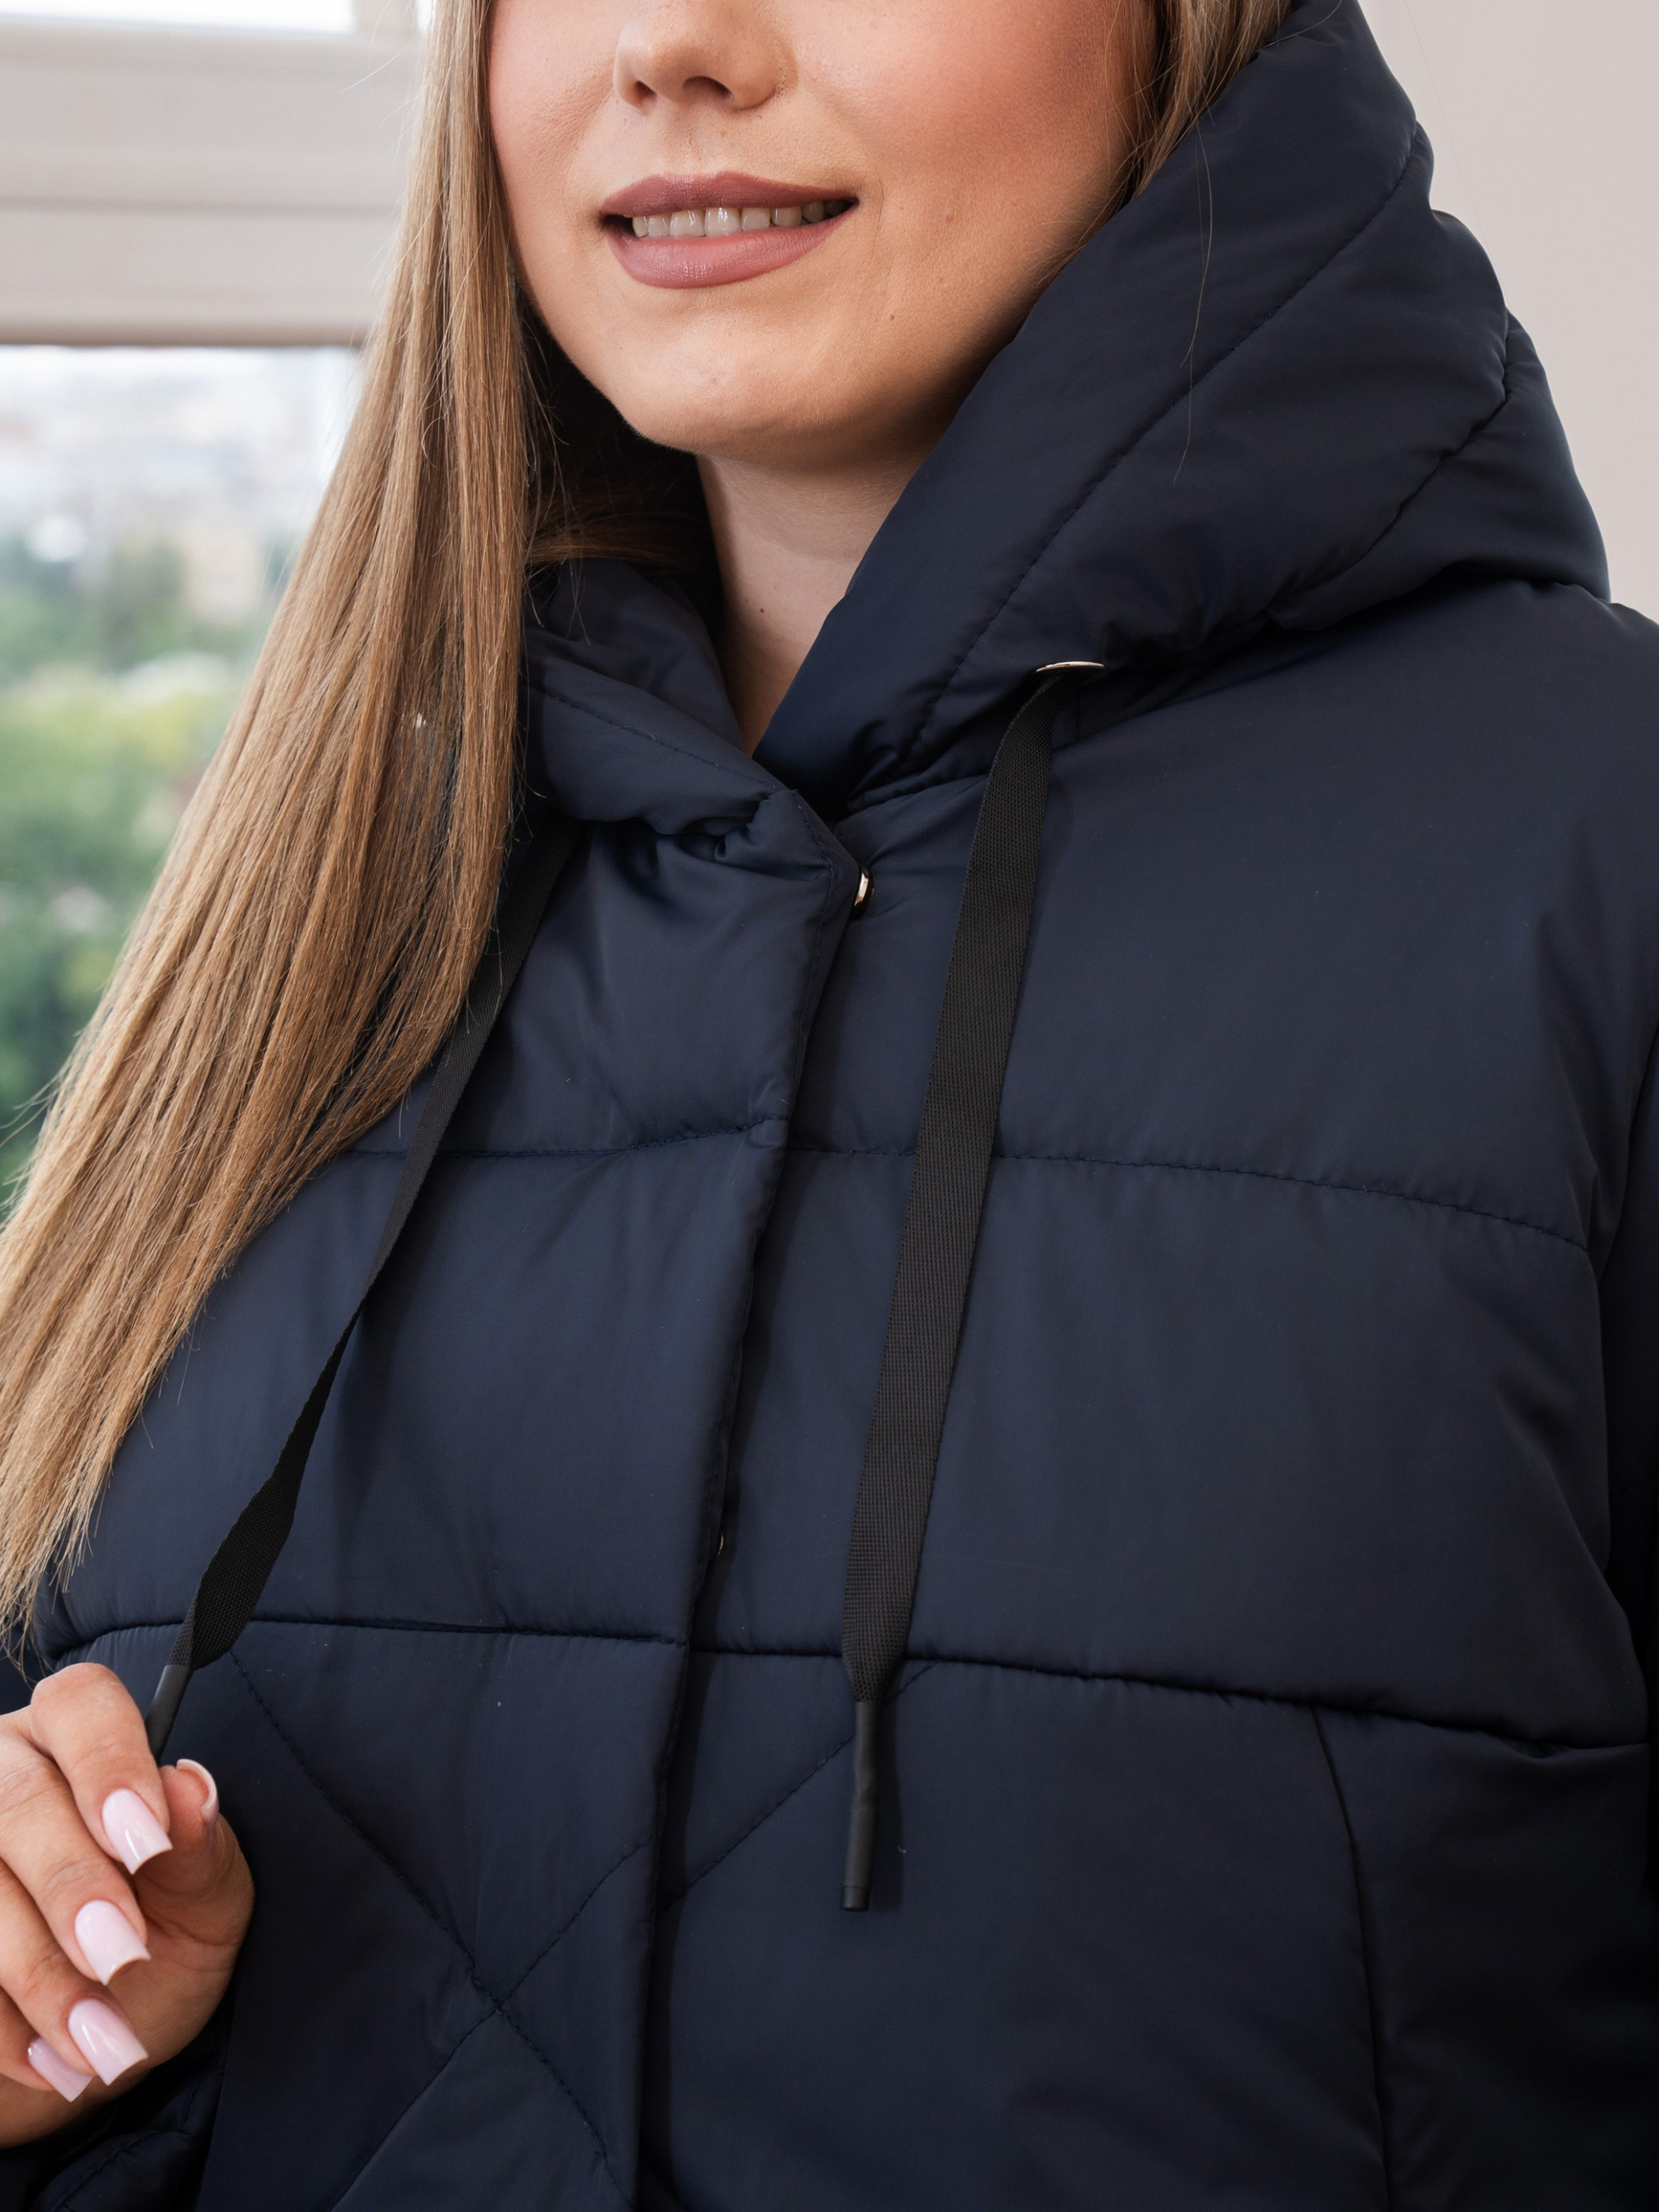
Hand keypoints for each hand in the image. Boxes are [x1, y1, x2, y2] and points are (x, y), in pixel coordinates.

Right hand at [0, 1664, 252, 2146]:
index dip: (109, 1763)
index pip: (80, 1703)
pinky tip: (50, 2064)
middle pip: (16, 1802)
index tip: (147, 1841)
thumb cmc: (156, 1944)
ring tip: (102, 2045)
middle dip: (71, 1887)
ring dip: (38, 1976)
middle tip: (123, 1956)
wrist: (86, 2048)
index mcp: (75, 1738)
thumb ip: (201, 1850)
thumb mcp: (203, 1905)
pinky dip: (0, 2028)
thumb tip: (191, 1787)